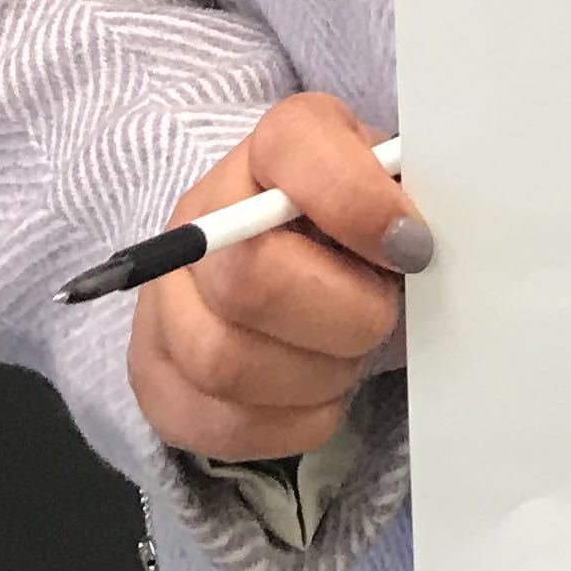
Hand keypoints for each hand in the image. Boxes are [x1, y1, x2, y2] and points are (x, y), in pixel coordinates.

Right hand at [126, 91, 431, 464]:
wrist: (281, 265)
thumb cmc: (351, 227)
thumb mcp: (386, 184)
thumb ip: (403, 195)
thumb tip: (413, 244)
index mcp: (269, 150)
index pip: (292, 147)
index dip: (358, 203)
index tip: (412, 247)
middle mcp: (200, 218)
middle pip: (251, 279)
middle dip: (344, 315)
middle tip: (380, 316)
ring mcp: (164, 302)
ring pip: (226, 362)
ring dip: (318, 375)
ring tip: (348, 354)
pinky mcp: (157, 380)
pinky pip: (221, 423)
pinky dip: (292, 422)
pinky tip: (317, 392)